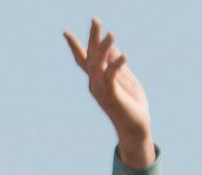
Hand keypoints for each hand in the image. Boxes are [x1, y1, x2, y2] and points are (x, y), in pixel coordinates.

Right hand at [64, 18, 153, 168]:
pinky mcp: (112, 96)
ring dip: (104, 48)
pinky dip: (116, 65)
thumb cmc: (131, 105)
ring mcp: (102, 90)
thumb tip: (113, 47)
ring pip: (99, 64)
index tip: (65, 32)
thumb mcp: (126, 79)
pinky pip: (112, 77)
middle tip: (96, 19)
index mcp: (97, 79)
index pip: (84, 60)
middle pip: (91, 57)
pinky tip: (125, 55)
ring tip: (112, 33)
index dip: (75, 46)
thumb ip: (117, 64)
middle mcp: (95, 84)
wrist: (136, 129)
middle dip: (93, 38)